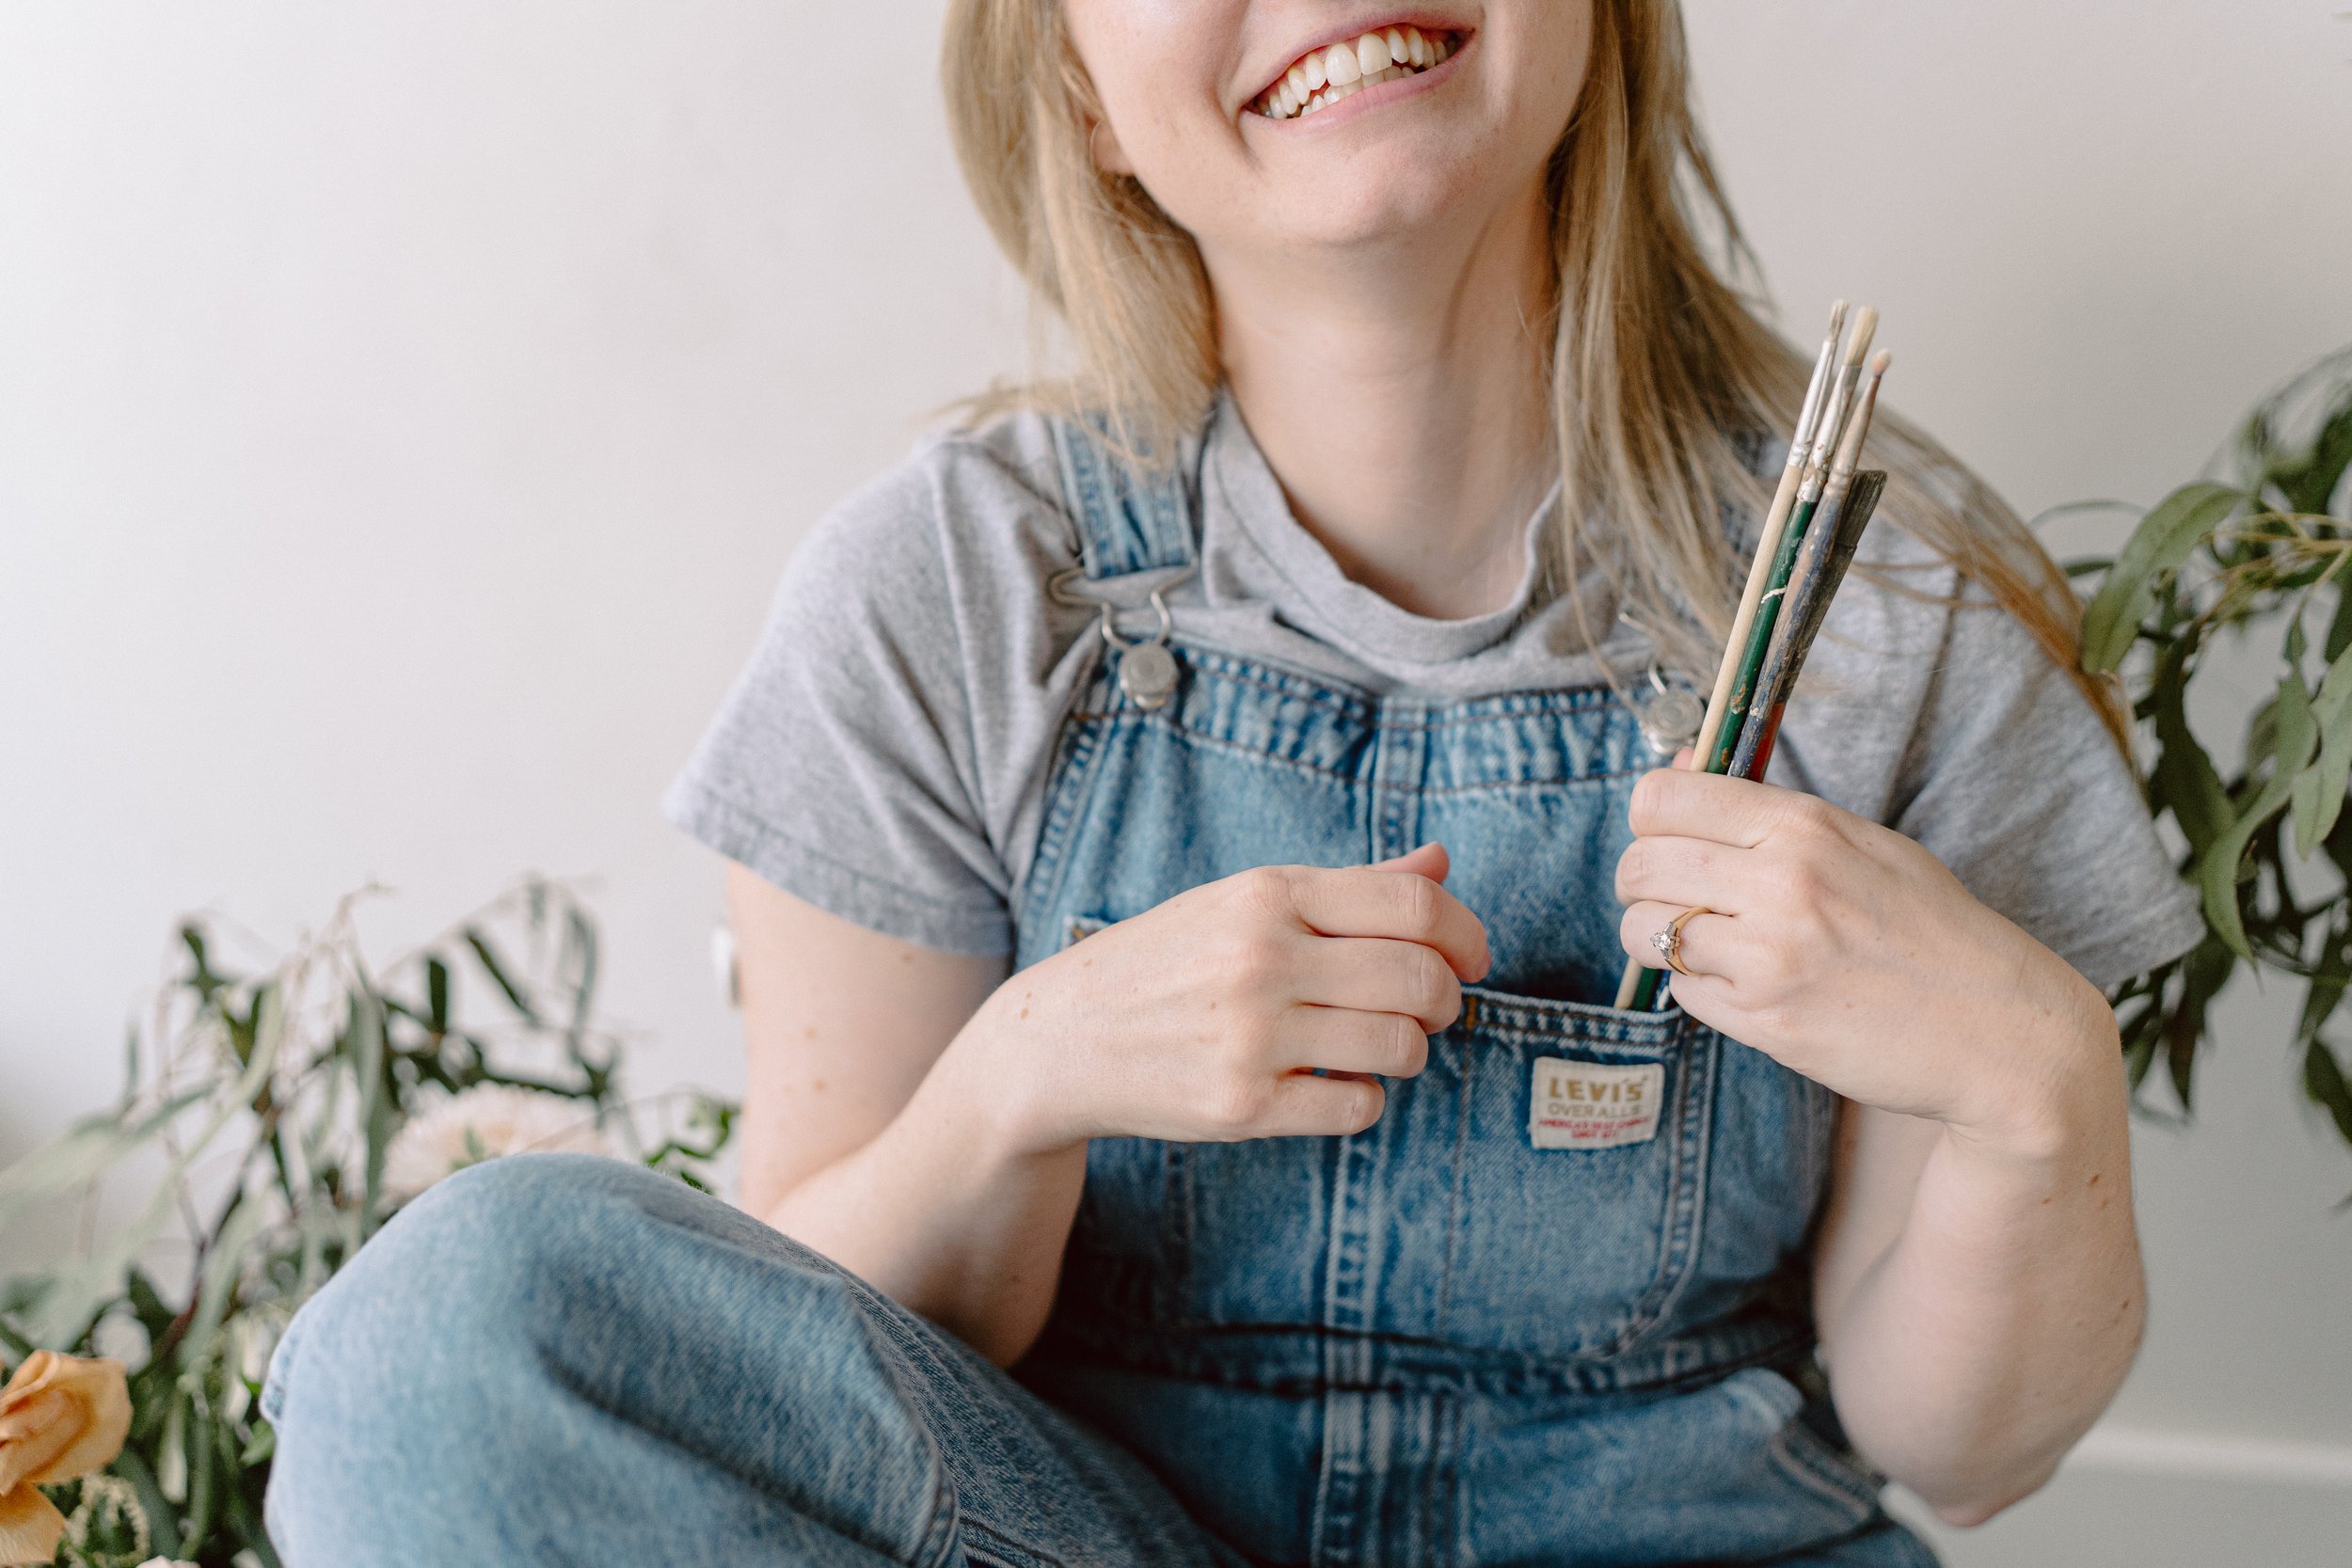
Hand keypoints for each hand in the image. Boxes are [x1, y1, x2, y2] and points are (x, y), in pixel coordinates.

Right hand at [964, 844, 1490, 1155]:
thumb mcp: (1245, 903)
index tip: (1472, 958)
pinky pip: (1358, 1108)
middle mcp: (1261, 956)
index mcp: (1268, 893)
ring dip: (1410, 1052)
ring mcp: (1251, 1035)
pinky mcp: (1242, 1106)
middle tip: (1433, 1010)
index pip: (1414, 901)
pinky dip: (1364, 1099)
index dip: (1465, 933)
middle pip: (1421, 977)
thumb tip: (1440, 860)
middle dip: (1447, 1000)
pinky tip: (1332, 1084)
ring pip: (1401, 1047)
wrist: (1061, 1039)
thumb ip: (1349, 886)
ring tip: (1379, 1046)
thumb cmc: (1169, 963)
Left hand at [1613, 766, 2114, 1147]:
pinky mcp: (1765, 1021)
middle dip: (1642, 885)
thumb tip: (1671, 778)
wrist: (2001, 1033)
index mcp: (1804, 825)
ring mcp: (1770, 956)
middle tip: (1679, 900)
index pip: (1660, 800)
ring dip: (1660, 941)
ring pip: (1643, 932)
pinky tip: (1749, 988)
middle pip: (1637, 866)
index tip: (1671, 841)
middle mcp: (1781, 882)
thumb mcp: (1862, 844)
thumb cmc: (1930, 931)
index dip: (1651, 823)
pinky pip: (1681, 993)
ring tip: (1712, 946)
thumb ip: (1768, 814)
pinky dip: (1699, 990)